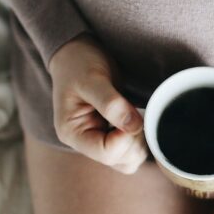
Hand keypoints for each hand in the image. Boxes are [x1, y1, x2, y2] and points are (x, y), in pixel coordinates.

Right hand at [47, 33, 148, 173]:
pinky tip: (137, 118)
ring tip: (136, 114)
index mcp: (72, 133)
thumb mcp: (92, 79)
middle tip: (135, 111)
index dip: (126, 137)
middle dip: (135, 139)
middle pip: (120, 161)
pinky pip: (132, 151)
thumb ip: (111, 103)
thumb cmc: (79, 63)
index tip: (131, 113)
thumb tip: (134, 126)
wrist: (77, 53)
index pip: (106, 152)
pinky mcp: (112, 135)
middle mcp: (85, 143)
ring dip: (140, 140)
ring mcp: (99, 141)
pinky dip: (141, 138)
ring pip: (129, 160)